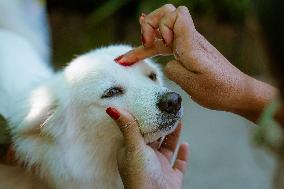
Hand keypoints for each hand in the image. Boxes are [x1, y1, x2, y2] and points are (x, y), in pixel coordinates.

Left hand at [106, 107, 187, 188]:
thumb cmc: (140, 175)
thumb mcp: (133, 147)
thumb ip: (127, 127)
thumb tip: (111, 108)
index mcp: (133, 152)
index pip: (138, 132)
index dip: (145, 120)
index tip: (151, 106)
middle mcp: (145, 159)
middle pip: (154, 138)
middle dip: (161, 125)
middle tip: (168, 110)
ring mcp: (159, 168)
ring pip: (167, 148)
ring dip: (173, 135)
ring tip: (178, 120)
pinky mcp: (172, 177)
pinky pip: (179, 163)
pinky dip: (183, 154)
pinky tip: (186, 144)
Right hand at [114, 4, 276, 121]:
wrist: (237, 92)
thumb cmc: (219, 90)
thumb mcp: (193, 84)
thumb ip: (174, 70)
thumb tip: (166, 63)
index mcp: (191, 44)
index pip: (176, 14)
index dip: (163, 24)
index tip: (163, 45)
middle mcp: (189, 40)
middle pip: (166, 14)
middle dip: (150, 26)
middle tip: (145, 45)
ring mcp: (187, 45)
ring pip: (163, 30)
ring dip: (147, 37)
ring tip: (133, 55)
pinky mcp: (187, 53)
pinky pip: (166, 44)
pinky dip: (152, 46)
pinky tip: (144, 48)